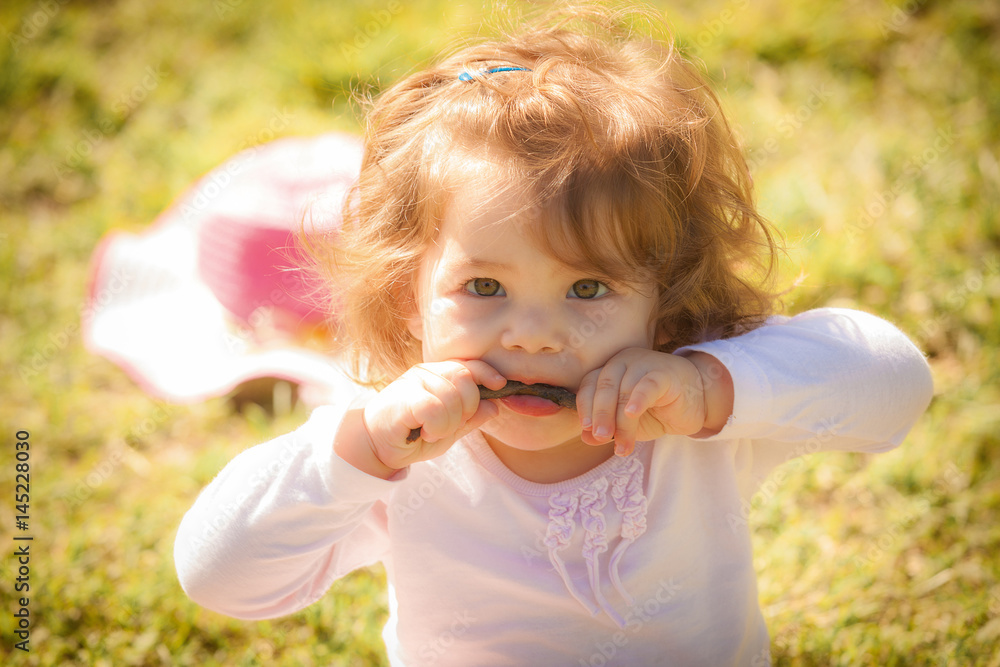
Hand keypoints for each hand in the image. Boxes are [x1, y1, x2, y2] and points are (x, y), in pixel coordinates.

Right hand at [353, 360, 505, 472]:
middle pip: (466, 379)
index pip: (469, 364)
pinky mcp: (404, 398)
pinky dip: (437, 426)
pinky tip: (425, 431)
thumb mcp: (449, 429)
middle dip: (468, 407)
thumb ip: (471, 418)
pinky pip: (436, 409)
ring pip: (453, 398)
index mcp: (438, 374)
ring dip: (449, 423)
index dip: (487, 373)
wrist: (376, 446)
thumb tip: (496, 406)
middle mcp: (425, 372)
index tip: (499, 385)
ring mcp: (413, 382)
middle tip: (450, 424)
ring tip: (432, 430)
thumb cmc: (413, 434)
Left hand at [576, 348, 732, 455]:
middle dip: (601, 415)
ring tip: (623, 446)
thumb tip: (587, 438)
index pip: (589, 384)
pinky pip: (648, 385)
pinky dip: (638, 399)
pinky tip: (633, 414)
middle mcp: (624, 361)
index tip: (588, 431)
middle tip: (602, 438)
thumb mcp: (628, 423)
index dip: (586, 407)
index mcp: (610, 370)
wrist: (696, 402)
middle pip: (605, 386)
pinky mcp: (665, 374)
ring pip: (625, 390)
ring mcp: (645, 364)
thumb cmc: (657, 409)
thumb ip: (608, 429)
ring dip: (622, 422)